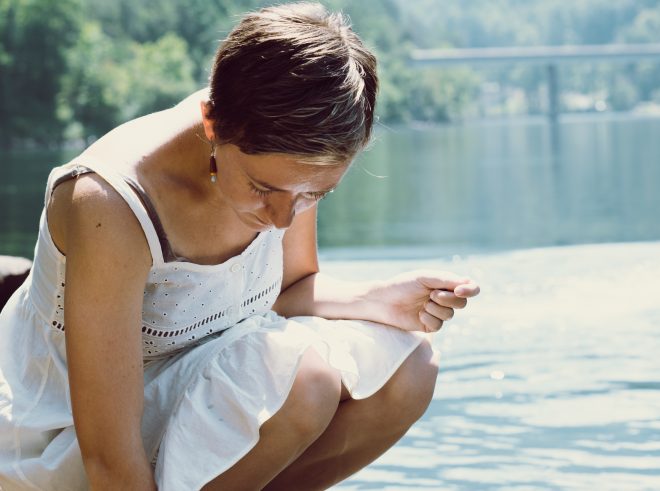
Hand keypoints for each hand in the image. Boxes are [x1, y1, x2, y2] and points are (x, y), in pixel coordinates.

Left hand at [363, 270, 479, 332]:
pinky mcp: (429, 326)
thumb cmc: (402, 285)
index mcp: (445, 284)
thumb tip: (468, 282)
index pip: (470, 288)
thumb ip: (446, 279)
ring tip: (422, 303)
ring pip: (450, 315)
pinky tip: (418, 314)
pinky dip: (429, 318)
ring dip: (436, 308)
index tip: (459, 290)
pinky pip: (438, 326)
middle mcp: (444, 298)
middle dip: (448, 299)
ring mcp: (437, 313)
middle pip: (462, 303)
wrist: (383, 301)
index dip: (470, 290)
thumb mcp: (424, 277)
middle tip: (431, 294)